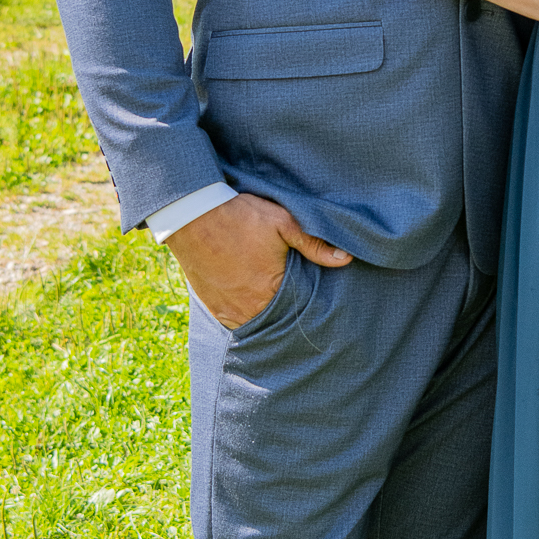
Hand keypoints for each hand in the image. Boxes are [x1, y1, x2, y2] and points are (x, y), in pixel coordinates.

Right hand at [166, 191, 350, 330]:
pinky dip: (244, 316)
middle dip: (287, 313)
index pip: (299, 309)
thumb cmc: (241, 217)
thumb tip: (346, 258)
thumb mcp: (283, 223)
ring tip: (274, 307)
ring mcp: (229, 311)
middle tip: (295, 306)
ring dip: (265, 316)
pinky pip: (234, 322)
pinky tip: (253, 308)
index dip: (307, 304)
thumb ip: (314, 244)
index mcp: (271, 290)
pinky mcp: (213, 308)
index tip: (314, 301)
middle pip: (277, 320)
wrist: (193, 216)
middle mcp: (250, 307)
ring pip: (256, 323)